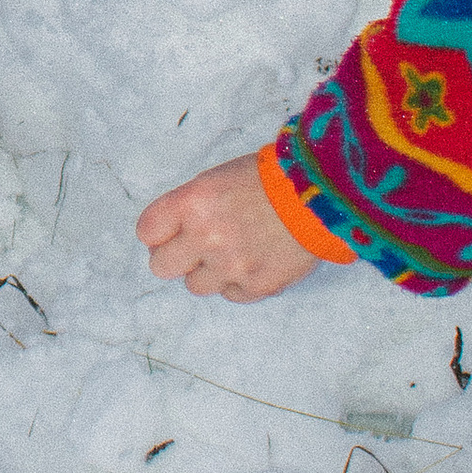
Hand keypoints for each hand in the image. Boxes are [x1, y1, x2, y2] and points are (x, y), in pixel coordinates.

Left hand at [137, 153, 320, 301]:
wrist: (324, 197)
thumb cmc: (273, 179)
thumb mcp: (221, 178)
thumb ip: (191, 206)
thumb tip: (172, 234)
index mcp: (192, 202)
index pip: (147, 231)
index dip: (159, 232)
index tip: (171, 232)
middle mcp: (205, 237)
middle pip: (161, 266)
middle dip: (176, 257)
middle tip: (196, 248)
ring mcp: (230, 265)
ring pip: (195, 285)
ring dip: (209, 271)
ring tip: (235, 250)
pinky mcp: (255, 286)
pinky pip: (230, 294)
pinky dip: (239, 282)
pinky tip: (256, 260)